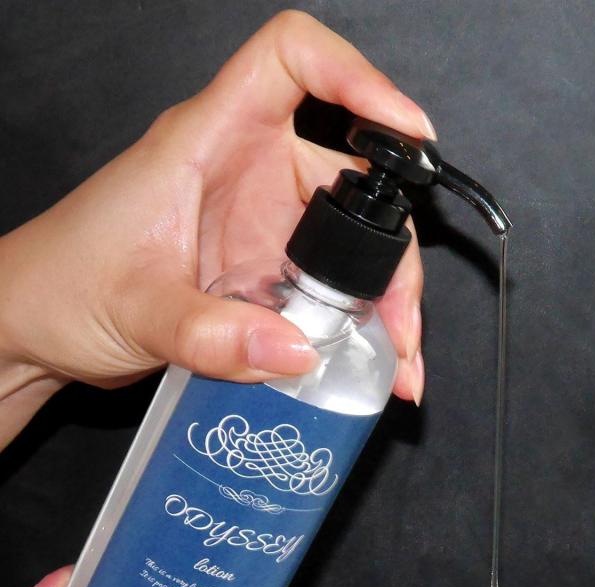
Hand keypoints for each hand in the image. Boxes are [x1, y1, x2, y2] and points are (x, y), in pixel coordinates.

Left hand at [0, 10, 431, 446]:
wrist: (36, 330)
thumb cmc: (60, 286)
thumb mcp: (134, 308)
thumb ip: (209, 333)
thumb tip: (298, 352)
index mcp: (211, 141)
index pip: (293, 62)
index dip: (357, 79)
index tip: (407, 129)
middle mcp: (247, 175)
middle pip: (352, 180)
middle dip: (393, 251)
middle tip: (400, 321)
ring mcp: (262, 228)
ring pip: (353, 245)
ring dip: (385, 301)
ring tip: (396, 361)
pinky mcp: (266, 275)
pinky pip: (331, 292)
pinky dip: (357, 328)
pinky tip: (367, 366)